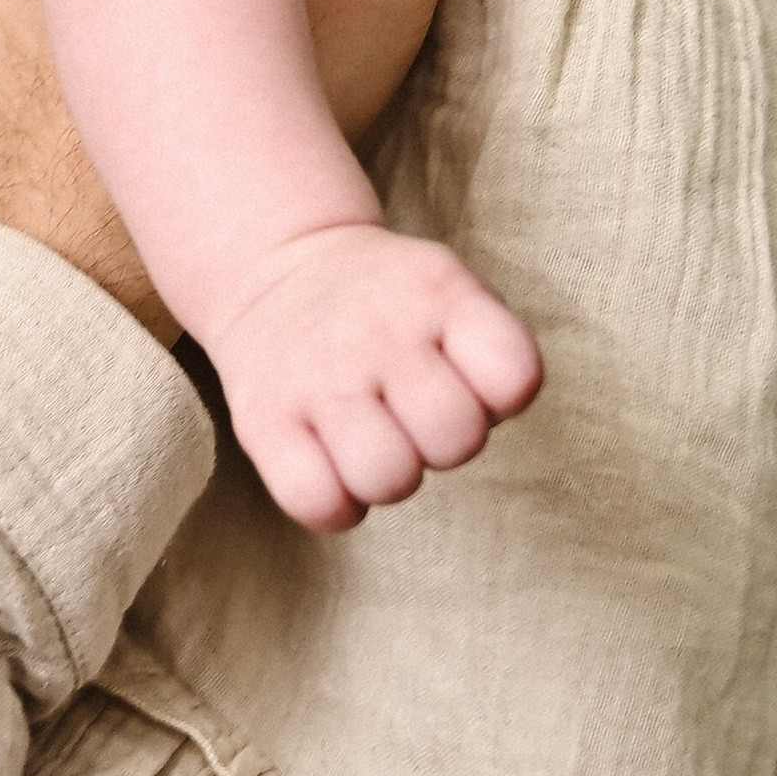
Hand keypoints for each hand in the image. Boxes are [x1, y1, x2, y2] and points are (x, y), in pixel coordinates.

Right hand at [207, 220, 542, 531]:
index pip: (514, 376)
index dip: (501, 396)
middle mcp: (380, 332)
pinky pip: (319, 504)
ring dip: (390, 477)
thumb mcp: (453, 292)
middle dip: (445, 443)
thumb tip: (485, 419)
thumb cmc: (393, 308)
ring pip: (388, 479)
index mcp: (441, 293)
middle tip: (414, 417)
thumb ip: (492, 354)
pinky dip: (336, 505)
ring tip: (373, 441)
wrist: (275, 270)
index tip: (467, 379)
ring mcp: (318, 378)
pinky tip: (334, 468)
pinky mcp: (262, 421)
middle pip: (455, 439)